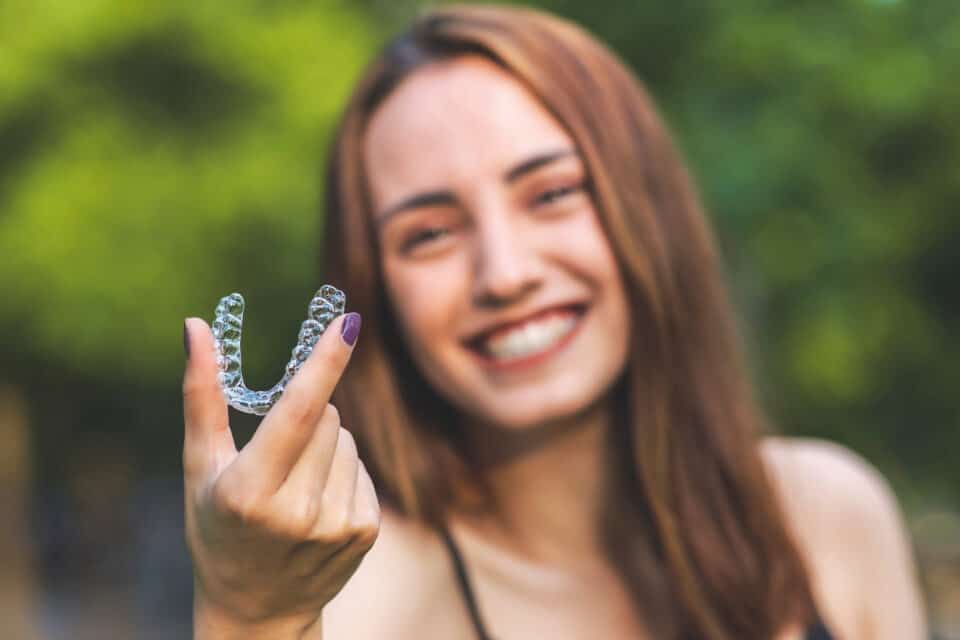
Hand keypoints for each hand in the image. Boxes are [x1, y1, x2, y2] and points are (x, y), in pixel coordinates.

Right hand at [182, 312, 378, 633]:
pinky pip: (362, 467)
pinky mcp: (365, 532)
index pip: (297, 411)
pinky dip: (342, 473)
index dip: (324, 362)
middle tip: (277, 455)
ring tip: (294, 486)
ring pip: (347, 439)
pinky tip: (317, 504)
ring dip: (325, 446)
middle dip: (306, 415)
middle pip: (326, 417)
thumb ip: (201, 395)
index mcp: (249, 491)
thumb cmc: (216, 527)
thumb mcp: (199, 467)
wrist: (256, 609)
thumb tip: (196, 326)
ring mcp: (336, 525)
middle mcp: (296, 512)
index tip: (348, 321)